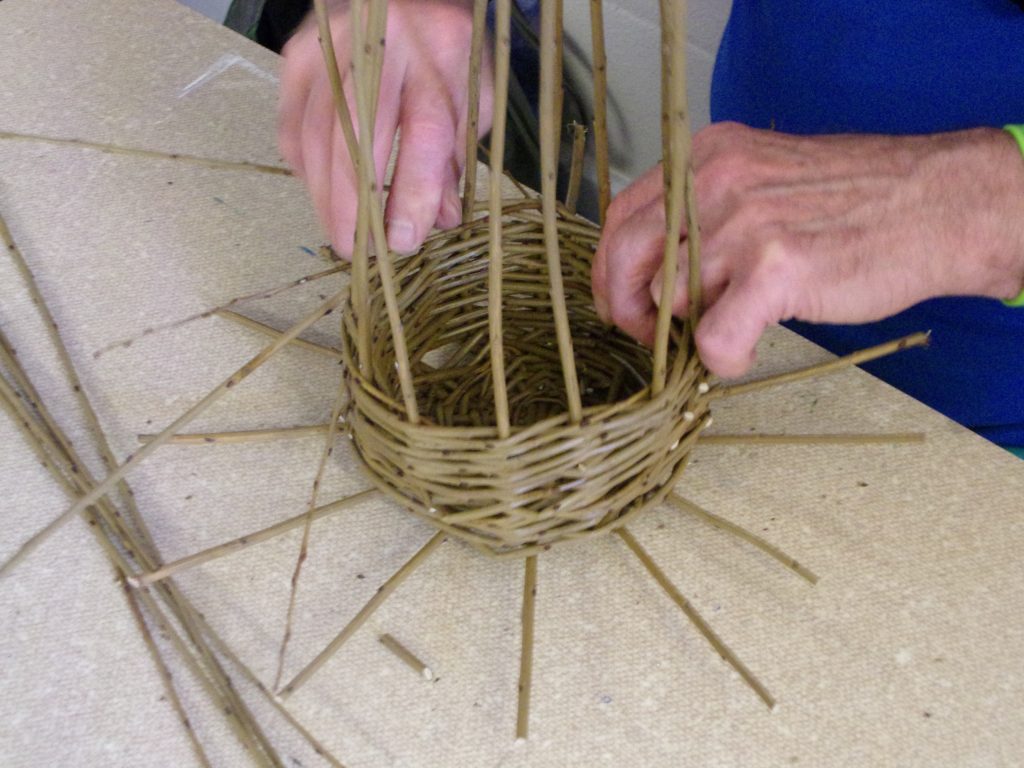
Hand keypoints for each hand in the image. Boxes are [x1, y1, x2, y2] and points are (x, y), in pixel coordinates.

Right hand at [278, 0, 491, 255]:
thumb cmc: (446, 55)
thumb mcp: (473, 101)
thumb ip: (454, 160)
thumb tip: (434, 222)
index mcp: (442, 50)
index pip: (427, 132)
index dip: (413, 193)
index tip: (404, 241)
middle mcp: (383, 43)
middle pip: (358, 134)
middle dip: (353, 204)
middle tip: (356, 250)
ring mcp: (331, 45)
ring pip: (317, 133)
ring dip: (324, 195)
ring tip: (339, 234)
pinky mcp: (299, 55)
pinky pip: (294, 123)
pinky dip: (307, 168)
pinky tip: (322, 193)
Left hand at [592, 122, 1023, 377]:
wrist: (939, 205)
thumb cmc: (856, 200)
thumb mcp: (764, 177)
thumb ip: (706, 211)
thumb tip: (654, 272)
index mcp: (708, 156)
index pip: (622, 216)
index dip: (611, 269)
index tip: (622, 300)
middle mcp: (716, 181)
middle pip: (626, 254)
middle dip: (623, 306)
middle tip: (647, 334)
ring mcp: (744, 223)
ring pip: (668, 299)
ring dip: (686, 332)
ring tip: (723, 332)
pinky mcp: (774, 269)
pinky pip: (712, 338)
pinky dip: (721, 360)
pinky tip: (745, 353)